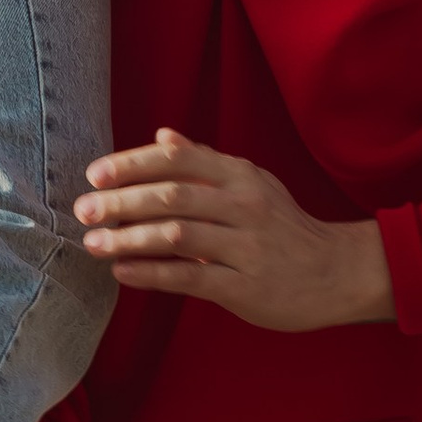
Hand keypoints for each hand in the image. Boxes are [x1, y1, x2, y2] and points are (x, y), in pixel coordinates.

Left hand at [76, 129, 395, 331]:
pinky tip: (123, 272)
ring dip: (128, 239)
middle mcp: (244, 205)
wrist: (338, 272)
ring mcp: (246, 247)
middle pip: (171, 195)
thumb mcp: (252, 184)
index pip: (178, 159)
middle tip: (84, 211)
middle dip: (121, 202)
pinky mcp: (245, 287)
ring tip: (93, 244)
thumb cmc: (285, 228)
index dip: (133, 164)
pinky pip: (189, 278)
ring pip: (176, 236)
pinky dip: (151, 274)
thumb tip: (161, 134)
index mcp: (241, 176)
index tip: (95, 174)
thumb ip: (205, 162)